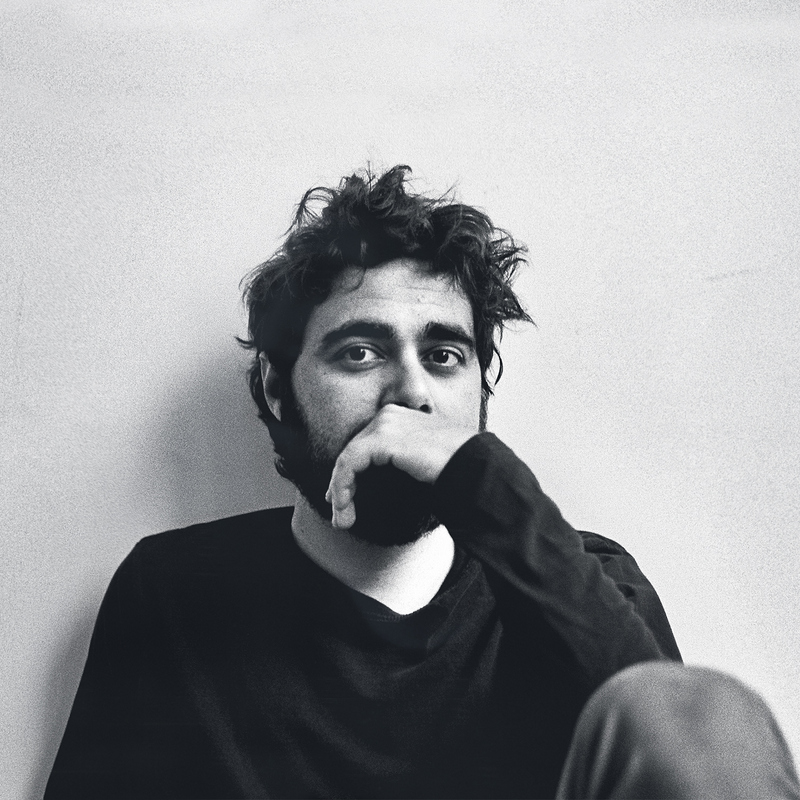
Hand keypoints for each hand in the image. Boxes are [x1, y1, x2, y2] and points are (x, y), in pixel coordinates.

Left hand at [325, 405, 476, 528]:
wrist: (473, 465)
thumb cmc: (455, 467)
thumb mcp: (420, 461)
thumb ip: (400, 462)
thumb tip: (382, 481)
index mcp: (398, 417)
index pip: (364, 444)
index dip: (348, 472)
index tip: (343, 499)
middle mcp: (389, 415)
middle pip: (352, 451)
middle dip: (341, 485)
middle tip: (340, 513)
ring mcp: (385, 424)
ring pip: (347, 458)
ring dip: (340, 492)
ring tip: (342, 518)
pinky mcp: (382, 439)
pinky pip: (349, 463)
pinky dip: (343, 486)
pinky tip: (344, 505)